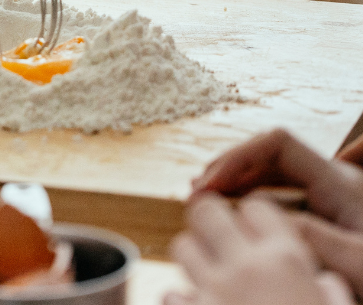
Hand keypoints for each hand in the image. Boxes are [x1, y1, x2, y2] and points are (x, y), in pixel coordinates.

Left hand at [164, 194, 352, 304]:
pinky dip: (182, 297)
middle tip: (222, 237)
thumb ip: (330, 286)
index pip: (257, 207)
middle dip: (212, 217)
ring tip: (214, 273)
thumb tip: (324, 277)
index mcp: (286, 261)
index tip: (258, 231)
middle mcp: (244, 269)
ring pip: (182, 246)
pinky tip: (197, 304)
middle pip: (205, 210)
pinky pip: (170, 293)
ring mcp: (210, 294)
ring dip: (196, 255)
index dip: (257, 216)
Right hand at [191, 129, 362, 232]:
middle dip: (228, 168)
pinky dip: (249, 197)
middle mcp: (332, 180)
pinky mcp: (328, 212)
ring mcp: (330, 194)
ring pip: (270, 172)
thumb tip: (262, 216)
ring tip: (206, 201)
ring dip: (235, 182)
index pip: (278, 144)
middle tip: (196, 193)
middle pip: (267, 154)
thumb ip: (315, 238)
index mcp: (339, 183)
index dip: (239, 156)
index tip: (212, 183)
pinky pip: (279, 192)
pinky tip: (234, 214)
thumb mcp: (360, 263)